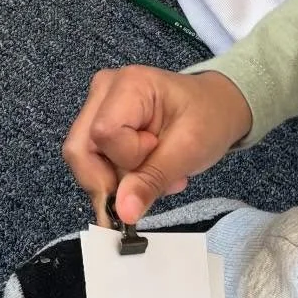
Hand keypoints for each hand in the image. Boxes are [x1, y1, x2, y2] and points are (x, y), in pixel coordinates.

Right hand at [62, 67, 252, 226]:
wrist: (216, 106)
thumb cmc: (208, 118)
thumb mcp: (188, 150)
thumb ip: (151, 180)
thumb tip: (121, 213)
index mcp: (129, 84)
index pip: (103, 134)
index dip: (127, 158)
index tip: (158, 152)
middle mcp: (104, 88)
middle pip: (81, 149)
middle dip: (111, 179)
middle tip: (150, 180)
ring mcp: (98, 103)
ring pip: (84, 159)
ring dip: (118, 180)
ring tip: (156, 173)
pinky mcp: (99, 120)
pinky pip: (93, 160)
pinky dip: (117, 176)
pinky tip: (147, 169)